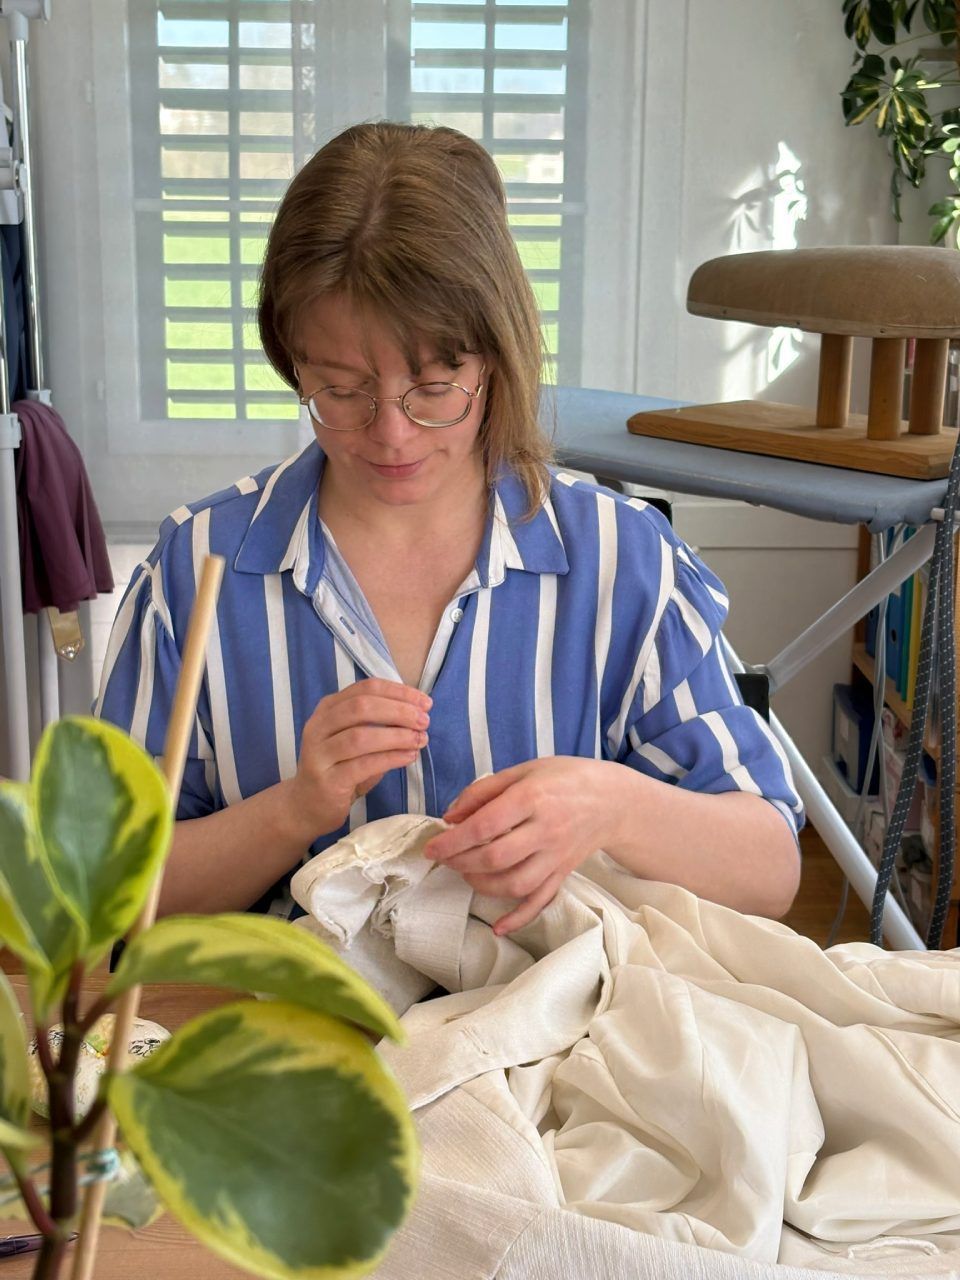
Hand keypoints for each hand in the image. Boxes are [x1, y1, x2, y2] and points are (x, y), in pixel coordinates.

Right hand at [289, 679, 430, 838]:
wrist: (306, 806)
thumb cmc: (339, 768)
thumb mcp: (355, 738)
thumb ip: (378, 723)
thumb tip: (418, 714)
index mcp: (328, 709)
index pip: (366, 688)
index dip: (398, 692)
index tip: (424, 702)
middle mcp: (318, 727)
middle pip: (362, 707)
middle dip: (399, 711)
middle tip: (425, 721)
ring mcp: (319, 754)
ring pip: (361, 736)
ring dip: (397, 735)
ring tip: (420, 739)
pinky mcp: (327, 780)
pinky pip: (362, 765)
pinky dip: (390, 758)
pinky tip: (409, 756)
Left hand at [423, 757, 624, 933]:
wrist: (612, 800)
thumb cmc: (564, 778)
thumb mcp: (523, 770)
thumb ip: (484, 791)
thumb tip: (451, 816)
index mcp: (532, 798)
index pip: (485, 826)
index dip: (453, 840)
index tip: (432, 847)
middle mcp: (545, 830)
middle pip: (496, 858)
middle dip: (461, 862)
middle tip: (444, 859)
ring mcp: (556, 856)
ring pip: (515, 884)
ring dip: (482, 885)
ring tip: (466, 874)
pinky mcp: (563, 873)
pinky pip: (541, 901)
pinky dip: (519, 918)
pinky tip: (499, 928)